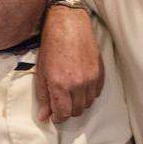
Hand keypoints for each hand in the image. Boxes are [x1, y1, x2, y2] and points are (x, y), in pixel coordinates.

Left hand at [35, 4, 103, 122]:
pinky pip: (97, 93)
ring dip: (79, 103)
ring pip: (88, 103)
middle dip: (68, 111)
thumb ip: (44, 96)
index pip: (63, 114)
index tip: (54, 116)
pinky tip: (81, 86)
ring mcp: (91, 78)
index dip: (58, 118)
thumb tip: (44, 117)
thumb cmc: (52, 46)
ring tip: (71, 94)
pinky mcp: (100, 72)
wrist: (69, 24)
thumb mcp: (42, 72)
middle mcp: (78, 83)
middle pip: (77, 111)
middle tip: (61, 103)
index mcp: (60, 84)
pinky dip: (89, 94)